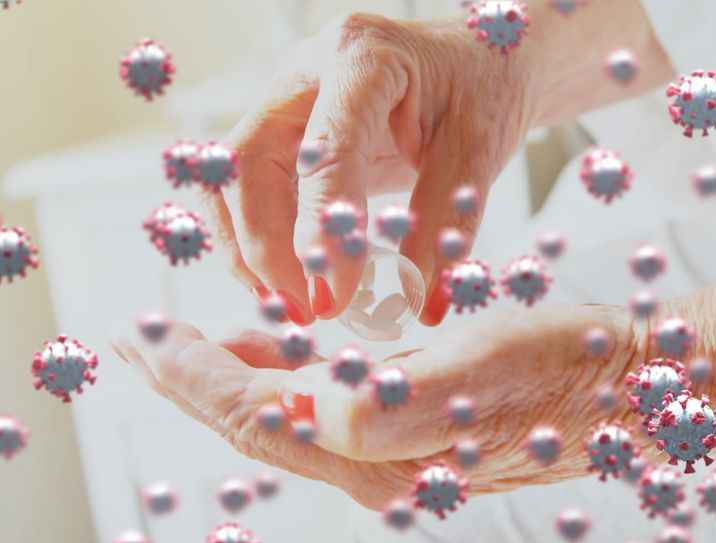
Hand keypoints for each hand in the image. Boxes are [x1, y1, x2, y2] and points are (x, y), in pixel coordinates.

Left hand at [110, 303, 714, 510]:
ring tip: (194, 342)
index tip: (150, 336)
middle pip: (261, 424)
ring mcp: (398, 455)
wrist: (632, 386)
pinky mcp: (417, 434)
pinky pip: (329, 411)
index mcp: (383, 454)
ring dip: (235, 378)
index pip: (262, 417)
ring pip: (290, 418)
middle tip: (147, 340)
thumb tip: (314, 406)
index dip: (197, 378)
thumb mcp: (477, 375)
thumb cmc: (566, 371)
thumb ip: (388, 404)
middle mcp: (380, 466)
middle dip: (197, 381)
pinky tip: (283, 351)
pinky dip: (289, 378)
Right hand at [214, 12, 538, 326]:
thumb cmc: (484, 87)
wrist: (480, 57)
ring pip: (232, 178)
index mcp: (363, 57)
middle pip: (249, 162)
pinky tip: (286, 282)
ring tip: (292, 306)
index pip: (324, 150)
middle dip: (266, 247)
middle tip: (306, 311)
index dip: (321, 230)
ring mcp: (286, 97)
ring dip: (249, 250)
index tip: (332, 297)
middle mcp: (308, 70)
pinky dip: (255, 240)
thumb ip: (447, 223)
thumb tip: (425, 305)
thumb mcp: (480, 151)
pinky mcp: (282, 129)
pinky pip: (245, 188)